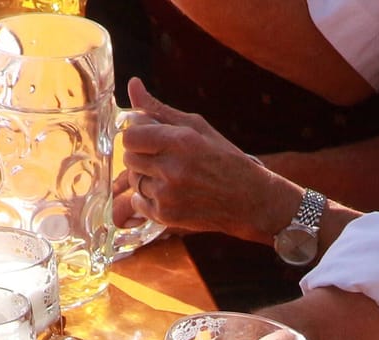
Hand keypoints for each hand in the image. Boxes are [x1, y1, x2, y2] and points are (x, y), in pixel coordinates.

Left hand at [116, 78, 304, 244]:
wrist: (250, 201)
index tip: (149, 138)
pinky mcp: (167, 216)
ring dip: (146, 177)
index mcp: (181, 141)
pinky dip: (149, 198)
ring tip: (172, 177)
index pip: (130, 135)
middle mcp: (173, 168)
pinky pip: (139, 202)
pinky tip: (171, 193)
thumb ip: (159, 109)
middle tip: (163, 158)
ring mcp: (169, 195)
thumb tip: (133, 84)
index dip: (136, 135)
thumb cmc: (224, 159)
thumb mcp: (197, 127)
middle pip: (129, 158)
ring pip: (134, 181)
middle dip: (141, 156)